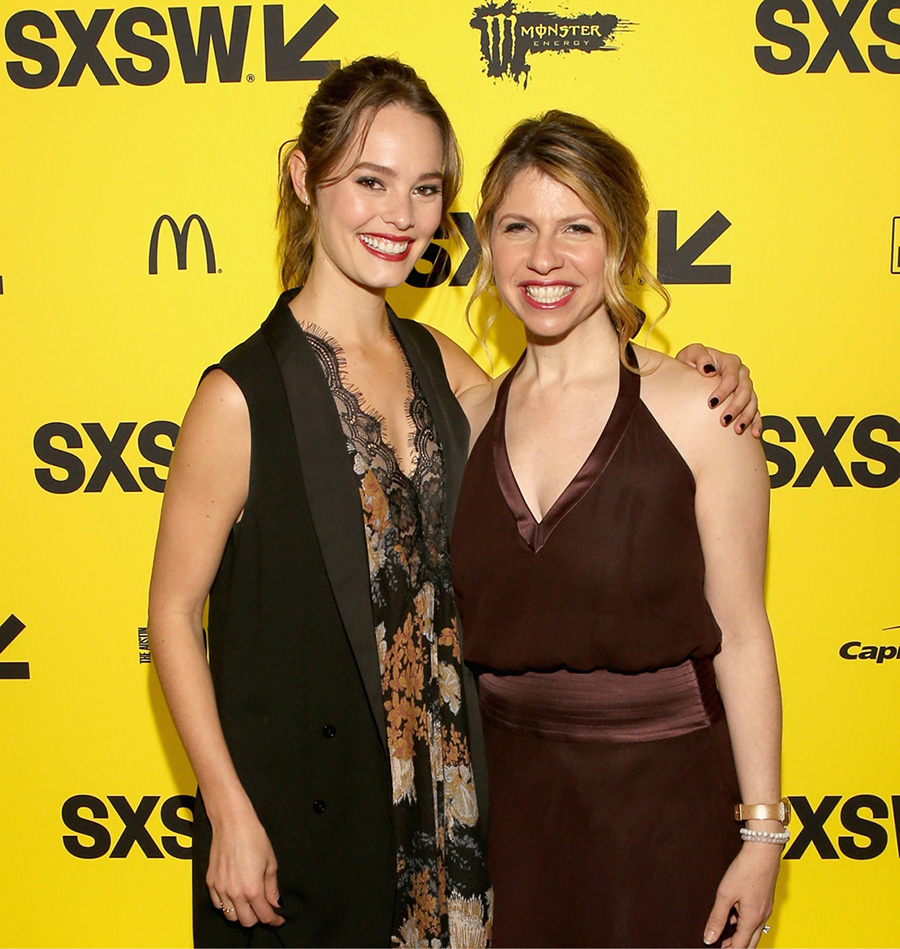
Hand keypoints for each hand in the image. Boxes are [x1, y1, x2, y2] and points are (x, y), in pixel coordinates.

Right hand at [206, 810, 284, 928]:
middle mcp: (235, 893)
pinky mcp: (210, 883)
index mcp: (253, 889)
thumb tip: (275, 902)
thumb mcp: (270, 862)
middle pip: (247, 921)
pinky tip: (235, 896)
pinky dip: (227, 906)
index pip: (264, 916)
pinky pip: (218, 905)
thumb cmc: (253, 837)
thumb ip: (272, 887)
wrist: (232, 823)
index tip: (278, 919)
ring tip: (250, 903)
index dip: (274, 920)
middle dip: (258, 918)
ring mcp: (221, 889)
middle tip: (265, 909)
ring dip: (242, 914)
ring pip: (231, 916)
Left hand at [675, 344, 761, 436]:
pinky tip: (753, 433)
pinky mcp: (746, 399)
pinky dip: (755, 422)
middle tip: (723, 421)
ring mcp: (745, 387)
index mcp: (730, 362)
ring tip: (737, 429)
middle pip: (744, 391)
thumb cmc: (691, 362)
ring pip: (751, 402)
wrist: (690, 372)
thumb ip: (700, 356)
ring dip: (746, 416)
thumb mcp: (691, 353)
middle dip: (735, 407)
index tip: (711, 403)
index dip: (724, 390)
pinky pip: (755, 411)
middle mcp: (741, 374)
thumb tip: (709, 369)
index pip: (732, 376)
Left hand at [703, 843, 779, 947]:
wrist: (763, 852)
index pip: (741, 945)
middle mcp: (762, 917)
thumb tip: (709, 937)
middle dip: (737, 946)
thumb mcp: (725, 894)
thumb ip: (717, 917)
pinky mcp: (765, 900)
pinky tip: (735, 913)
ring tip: (726, 930)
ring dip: (741, 934)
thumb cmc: (746, 869)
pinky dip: (745, 921)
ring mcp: (766, 908)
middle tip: (723, 946)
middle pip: (751, 942)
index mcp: (752, 919)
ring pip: (754, 930)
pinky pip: (756, 918)